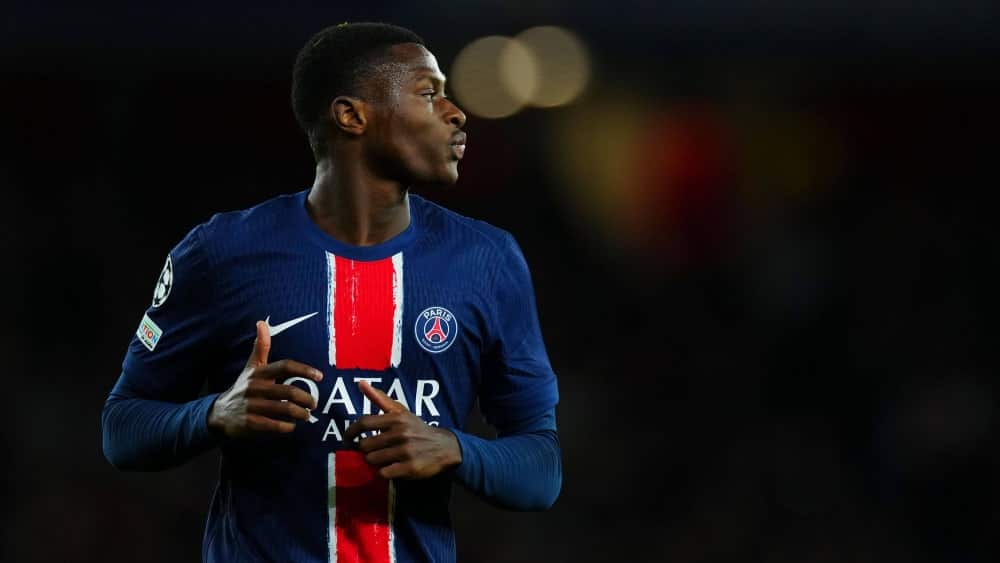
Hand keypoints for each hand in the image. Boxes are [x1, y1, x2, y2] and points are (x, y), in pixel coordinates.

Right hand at [208, 320, 322, 438]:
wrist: (219, 413)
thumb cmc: (243, 387)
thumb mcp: (251, 367)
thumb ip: (261, 347)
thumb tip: (261, 322)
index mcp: (258, 372)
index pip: (285, 366)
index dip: (304, 370)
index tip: (320, 376)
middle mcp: (254, 387)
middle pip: (288, 391)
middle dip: (306, 399)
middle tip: (314, 403)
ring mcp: (251, 406)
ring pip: (284, 409)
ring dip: (300, 414)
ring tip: (306, 415)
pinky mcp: (249, 423)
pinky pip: (274, 425)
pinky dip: (287, 427)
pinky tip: (291, 426)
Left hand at [344, 381, 461, 479]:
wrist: (445, 447)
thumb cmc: (417, 428)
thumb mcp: (401, 412)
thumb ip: (379, 398)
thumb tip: (360, 383)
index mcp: (396, 418)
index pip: (364, 423)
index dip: (350, 432)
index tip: (347, 439)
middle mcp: (400, 433)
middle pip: (365, 446)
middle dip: (366, 450)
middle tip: (373, 450)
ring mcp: (405, 451)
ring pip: (372, 460)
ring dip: (373, 462)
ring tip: (382, 458)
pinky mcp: (410, 468)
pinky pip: (383, 473)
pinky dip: (382, 472)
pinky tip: (390, 467)